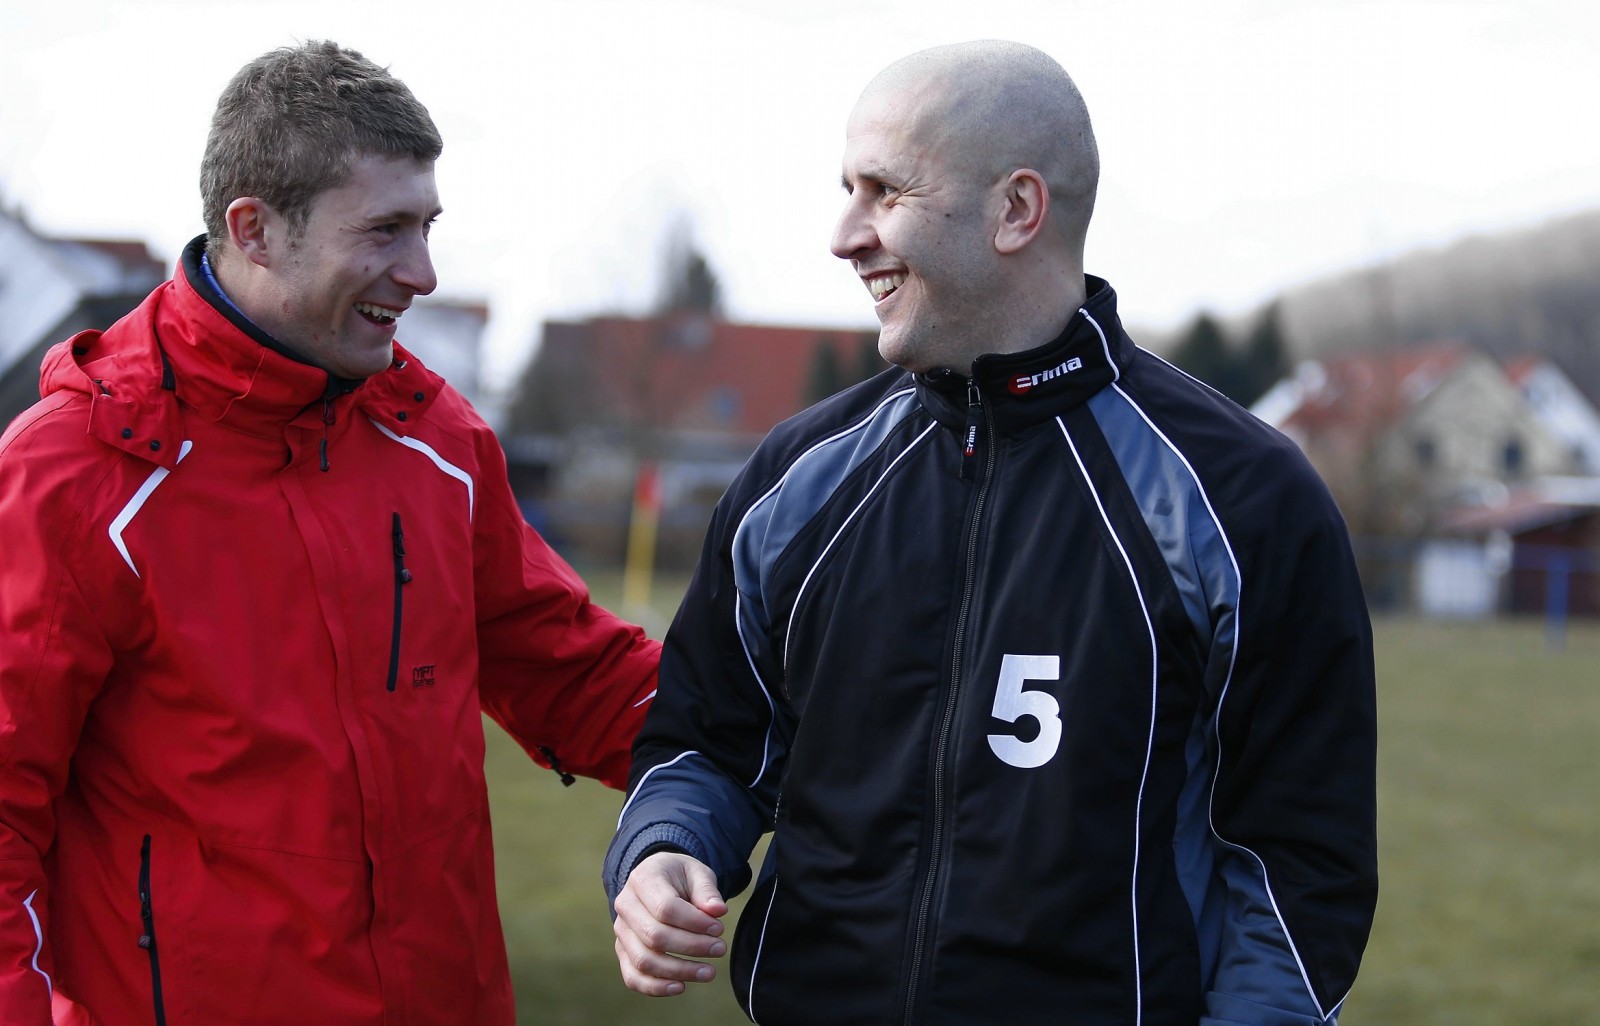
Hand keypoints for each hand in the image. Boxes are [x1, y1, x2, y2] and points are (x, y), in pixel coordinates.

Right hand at [612, 851, 729, 995]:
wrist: (657, 881)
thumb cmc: (679, 877)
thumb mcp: (697, 873)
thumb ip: (707, 891)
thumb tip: (718, 910)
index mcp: (642, 879)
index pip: (665, 908)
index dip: (694, 923)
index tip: (719, 929)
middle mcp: (625, 905)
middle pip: (654, 936)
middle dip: (691, 947)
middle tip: (720, 949)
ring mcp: (621, 931)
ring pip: (644, 960)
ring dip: (679, 971)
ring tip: (708, 972)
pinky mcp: (622, 951)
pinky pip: (632, 976)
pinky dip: (655, 987)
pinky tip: (681, 987)